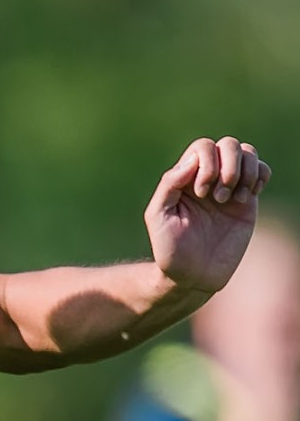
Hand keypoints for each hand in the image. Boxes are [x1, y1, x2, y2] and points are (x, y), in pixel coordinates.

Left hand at [145, 136, 270, 293]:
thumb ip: (170, 184)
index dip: (207, 163)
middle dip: (227, 166)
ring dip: (245, 171)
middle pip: (227, 145)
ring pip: (247, 153)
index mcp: (184, 178)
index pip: (202, 147)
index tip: (201, 193)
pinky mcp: (247, 201)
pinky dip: (261, 174)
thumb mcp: (159, 216)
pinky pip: (262, 171)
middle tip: (217, 197)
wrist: (193, 275)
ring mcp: (229, 188)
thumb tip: (192, 160)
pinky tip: (249, 196)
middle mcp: (207, 178)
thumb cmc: (170, 248)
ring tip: (234, 198)